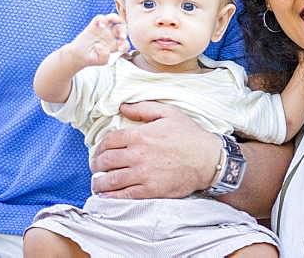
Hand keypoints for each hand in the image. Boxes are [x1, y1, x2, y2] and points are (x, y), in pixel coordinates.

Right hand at [70, 13, 127, 66]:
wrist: (79, 56)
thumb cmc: (92, 58)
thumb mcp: (101, 61)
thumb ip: (105, 56)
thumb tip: (101, 45)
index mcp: (115, 44)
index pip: (125, 42)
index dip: (125, 45)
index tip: (120, 49)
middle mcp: (111, 35)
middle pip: (122, 27)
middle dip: (124, 30)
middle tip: (122, 37)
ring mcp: (103, 29)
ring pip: (113, 18)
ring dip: (117, 18)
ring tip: (116, 23)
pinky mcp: (94, 26)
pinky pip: (100, 17)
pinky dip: (102, 19)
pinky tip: (101, 26)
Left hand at [90, 101, 220, 198]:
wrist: (208, 160)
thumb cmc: (189, 135)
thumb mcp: (168, 113)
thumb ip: (143, 108)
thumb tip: (122, 106)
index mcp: (140, 135)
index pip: (109, 140)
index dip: (100, 146)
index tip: (100, 150)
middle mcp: (137, 155)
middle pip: (106, 160)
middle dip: (96, 164)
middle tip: (96, 166)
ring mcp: (142, 174)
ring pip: (111, 179)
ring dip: (99, 181)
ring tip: (97, 182)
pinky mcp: (149, 190)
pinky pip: (123, 195)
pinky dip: (110, 196)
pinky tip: (106, 195)